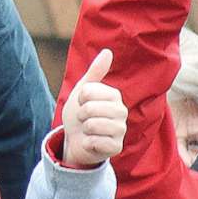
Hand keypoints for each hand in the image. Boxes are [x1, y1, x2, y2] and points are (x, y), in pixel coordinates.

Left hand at [61, 49, 125, 169]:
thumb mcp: (83, 91)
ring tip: (88, 130)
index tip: (83, 103)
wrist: (75, 141)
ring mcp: (121, 130)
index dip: (79, 98)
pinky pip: (96, 141)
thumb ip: (94, 72)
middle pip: (90, 108)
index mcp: (114, 95)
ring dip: (84, 129)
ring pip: (92, 125)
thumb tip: (107, 51)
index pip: (88, 91)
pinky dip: (87, 143)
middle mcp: (122, 111)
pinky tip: (92, 143)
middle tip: (84, 119)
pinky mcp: (117, 147)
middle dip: (80, 115)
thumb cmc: (80, 115)